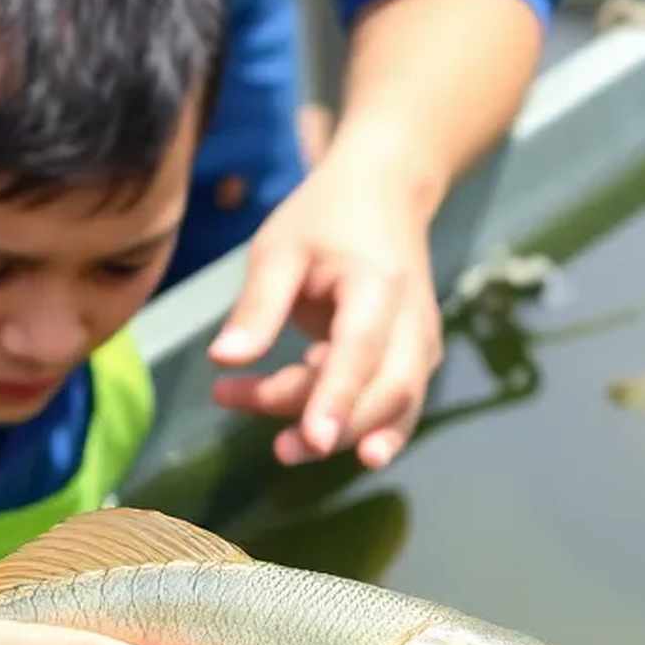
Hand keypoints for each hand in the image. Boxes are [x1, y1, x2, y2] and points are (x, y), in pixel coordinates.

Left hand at [208, 131, 444, 471]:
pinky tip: (307, 424)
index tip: (313, 440)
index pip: (360, 350)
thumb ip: (257, 306)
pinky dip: (353, 426)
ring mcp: (420, 346)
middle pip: (387, 393)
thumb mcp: (280, 250)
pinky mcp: (415, 365)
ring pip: (395, 410)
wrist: (385, 194)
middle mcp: (411, 322)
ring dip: (343, 436)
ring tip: (284, 448)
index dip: (336, 398)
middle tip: (279, 450)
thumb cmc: (326, 219)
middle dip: (336, 429)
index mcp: (377, 285)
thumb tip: (223, 360)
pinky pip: (392, 410)